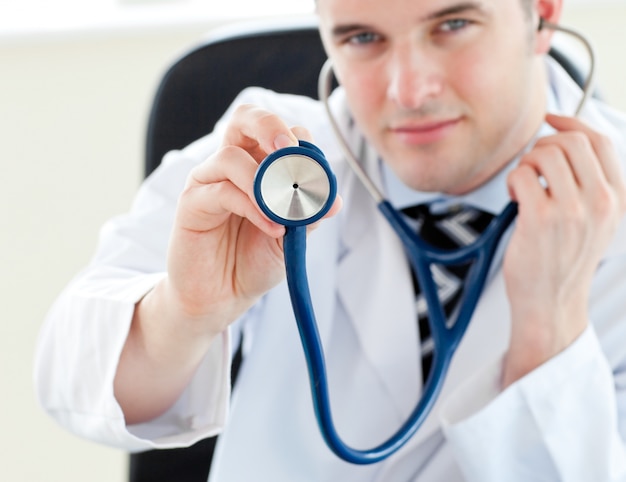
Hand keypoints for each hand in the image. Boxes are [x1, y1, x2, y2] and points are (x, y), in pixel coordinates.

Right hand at [115, 104, 340, 422]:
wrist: (222, 297)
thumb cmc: (252, 262)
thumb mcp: (291, 236)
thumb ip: (308, 214)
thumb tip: (333, 198)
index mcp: (257, 165)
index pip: (277, 131)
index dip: (299, 140)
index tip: (317, 167)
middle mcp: (231, 166)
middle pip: (244, 119)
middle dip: (270, 125)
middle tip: (289, 148)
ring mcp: (209, 181)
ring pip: (232, 156)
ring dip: (265, 181)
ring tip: (284, 214)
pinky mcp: (192, 203)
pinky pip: (223, 191)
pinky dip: (254, 207)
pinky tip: (272, 228)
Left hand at [502, 114, 625, 386]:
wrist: (551, 301)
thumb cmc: (564, 260)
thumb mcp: (595, 221)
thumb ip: (589, 184)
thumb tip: (564, 140)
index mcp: (616, 198)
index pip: (600, 141)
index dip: (571, 124)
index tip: (551, 121)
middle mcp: (599, 202)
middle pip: (569, 142)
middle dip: (542, 147)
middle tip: (532, 169)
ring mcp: (571, 211)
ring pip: (543, 154)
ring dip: (525, 165)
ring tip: (523, 187)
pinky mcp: (540, 220)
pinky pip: (521, 175)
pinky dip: (512, 181)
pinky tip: (515, 199)